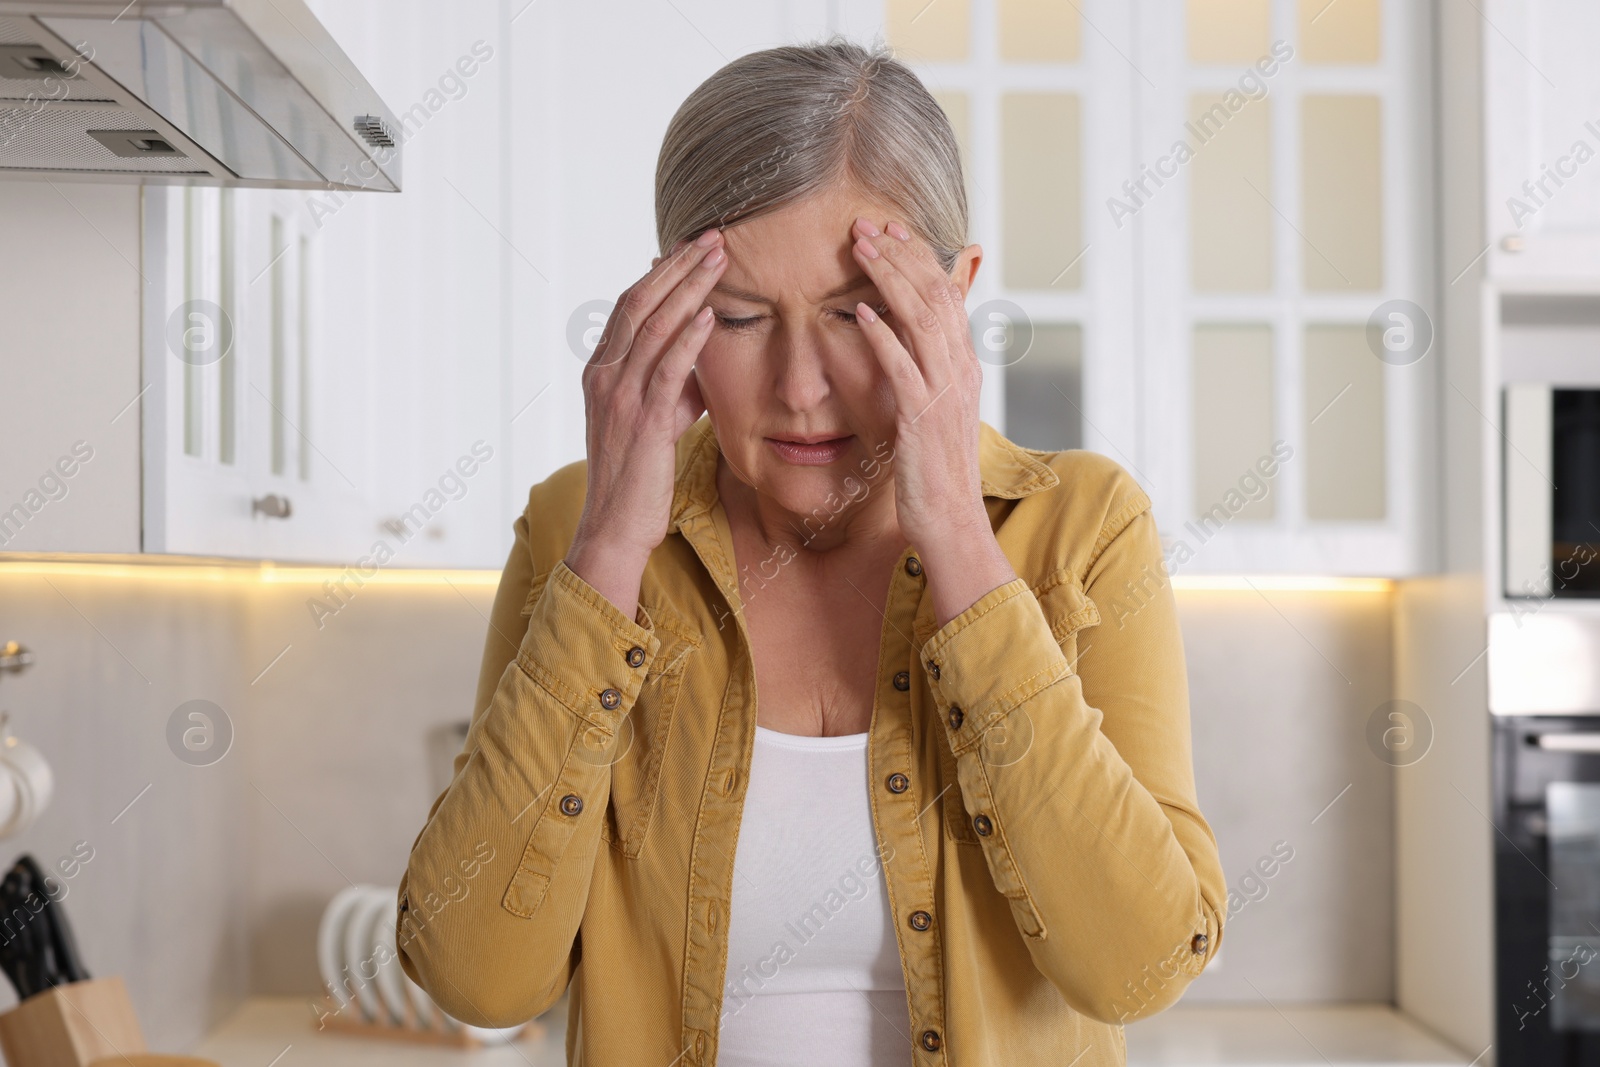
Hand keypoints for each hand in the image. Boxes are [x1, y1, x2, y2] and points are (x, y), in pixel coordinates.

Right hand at [572, 227, 726, 563]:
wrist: (614, 528)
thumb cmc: (639, 476)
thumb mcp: (655, 419)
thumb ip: (673, 384)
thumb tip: (702, 354)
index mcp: (601, 371)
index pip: (631, 305)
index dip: (663, 271)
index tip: (695, 246)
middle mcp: (604, 377)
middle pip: (640, 303)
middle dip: (679, 266)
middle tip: (714, 237)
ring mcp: (620, 399)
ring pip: (653, 328)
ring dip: (689, 290)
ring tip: (719, 261)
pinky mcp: (642, 424)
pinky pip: (666, 372)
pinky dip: (689, 340)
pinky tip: (711, 316)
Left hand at [849, 216, 1019, 627]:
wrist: (951, 523)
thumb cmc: (934, 472)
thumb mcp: (933, 412)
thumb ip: (924, 371)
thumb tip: (903, 337)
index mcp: (962, 366)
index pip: (946, 296)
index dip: (919, 259)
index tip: (890, 230)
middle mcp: (960, 371)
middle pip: (936, 295)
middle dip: (901, 255)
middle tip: (866, 224)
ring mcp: (944, 393)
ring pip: (923, 319)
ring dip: (889, 280)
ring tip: (860, 250)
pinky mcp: (923, 419)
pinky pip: (904, 368)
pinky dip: (883, 336)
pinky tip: (859, 313)